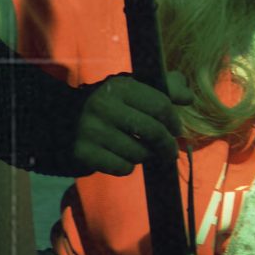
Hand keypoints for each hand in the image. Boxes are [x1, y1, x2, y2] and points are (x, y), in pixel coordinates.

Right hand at [72, 70, 193, 176]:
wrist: (65, 119)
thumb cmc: (114, 104)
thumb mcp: (136, 88)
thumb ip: (167, 87)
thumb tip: (188, 98)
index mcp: (121, 86)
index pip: (161, 105)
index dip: (174, 121)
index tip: (176, 129)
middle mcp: (104, 106)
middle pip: (153, 132)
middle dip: (167, 144)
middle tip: (170, 150)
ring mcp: (92, 130)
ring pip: (139, 153)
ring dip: (147, 156)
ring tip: (143, 151)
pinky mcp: (84, 152)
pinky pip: (122, 168)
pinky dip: (128, 166)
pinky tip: (123, 157)